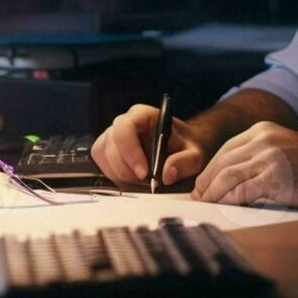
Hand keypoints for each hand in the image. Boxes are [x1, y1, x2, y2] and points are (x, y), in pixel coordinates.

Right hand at [90, 103, 212, 185]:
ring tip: (144, 180)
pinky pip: (102, 165)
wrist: (181, 149)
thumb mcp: (194, 155)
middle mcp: (124, 123)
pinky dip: (116, 177)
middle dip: (128, 169)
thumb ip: (184, 163)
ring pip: (104, 156)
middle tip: (148, 182)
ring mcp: (112, 136)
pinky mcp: (107, 151)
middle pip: (111, 146)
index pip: (124, 129)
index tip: (144, 173)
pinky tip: (134, 181)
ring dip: (121, 174)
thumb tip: (167, 174)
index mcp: (142, 115)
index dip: (130, 152)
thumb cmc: (186, 147)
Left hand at [191, 122, 297, 208]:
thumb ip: (262, 158)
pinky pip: (241, 192)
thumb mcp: (287, 152)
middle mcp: (263, 137)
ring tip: (206, 207)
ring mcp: (268, 155)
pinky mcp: (274, 176)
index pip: (226, 150)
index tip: (203, 186)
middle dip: (206, 183)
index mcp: (264, 129)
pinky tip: (223, 210)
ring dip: (213, 195)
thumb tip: (234, 179)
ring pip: (227, 177)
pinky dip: (228, 203)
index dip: (211, 170)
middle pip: (222, 162)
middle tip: (198, 199)